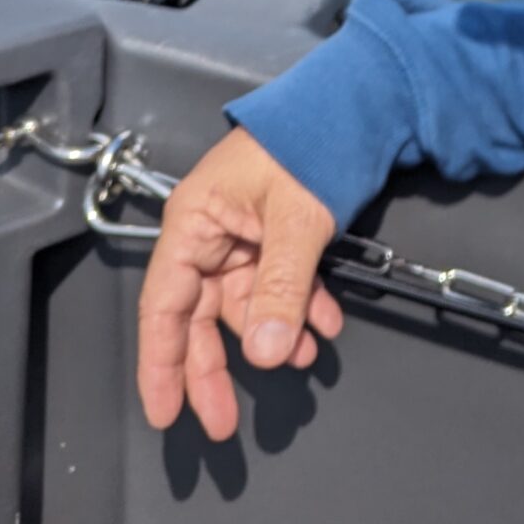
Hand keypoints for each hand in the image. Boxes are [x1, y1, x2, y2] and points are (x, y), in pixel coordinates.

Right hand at [137, 126, 343, 440]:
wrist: (363, 100)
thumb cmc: (311, 140)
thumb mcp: (296, 220)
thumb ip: (281, 290)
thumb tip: (268, 355)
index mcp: (194, 222)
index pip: (165, 307)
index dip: (161, 363)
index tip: (164, 413)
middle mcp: (212, 232)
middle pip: (202, 316)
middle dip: (215, 370)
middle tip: (224, 423)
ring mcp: (246, 234)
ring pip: (248, 304)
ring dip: (277, 333)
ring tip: (308, 356)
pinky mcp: (280, 233)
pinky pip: (281, 284)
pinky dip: (302, 307)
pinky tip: (326, 326)